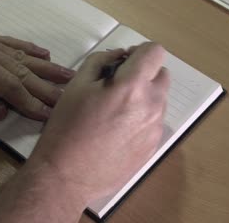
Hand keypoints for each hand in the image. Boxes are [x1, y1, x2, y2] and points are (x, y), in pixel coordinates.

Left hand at [0, 23, 74, 119]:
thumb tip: (0, 110)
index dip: (29, 102)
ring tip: (68, 74)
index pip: (8, 85)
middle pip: (20, 70)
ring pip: (19, 55)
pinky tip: (43, 53)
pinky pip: (8, 42)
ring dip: (45, 67)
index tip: (49, 114)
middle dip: (45, 87)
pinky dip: (27, 48)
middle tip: (68, 97)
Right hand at [32, 43, 169, 203]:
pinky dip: (141, 119)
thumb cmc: (67, 128)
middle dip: (144, 74)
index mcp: (132, 86)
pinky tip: (118, 132)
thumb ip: (100, 61)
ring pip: (159, 100)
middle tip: (117, 87)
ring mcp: (155, 128)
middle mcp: (152, 105)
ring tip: (115, 113)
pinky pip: (154, 122)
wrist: (67, 176)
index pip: (155, 52)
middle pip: (161, 75)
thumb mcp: (77, 86)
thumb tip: (119, 56)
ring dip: (143, 97)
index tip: (124, 63)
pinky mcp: (153, 147)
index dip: (140, 52)